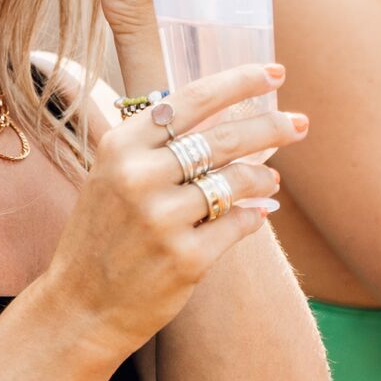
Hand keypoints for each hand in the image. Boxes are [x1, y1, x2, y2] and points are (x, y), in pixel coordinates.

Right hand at [28, 62, 303, 363]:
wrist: (80, 307)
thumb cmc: (102, 235)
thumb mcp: (111, 177)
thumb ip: (156, 144)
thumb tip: (226, 114)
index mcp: (120, 147)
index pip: (191, 99)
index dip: (239, 82)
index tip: (275, 73)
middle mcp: (138, 177)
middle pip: (223, 138)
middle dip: (272, 126)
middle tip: (300, 124)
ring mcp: (162, 220)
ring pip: (236, 181)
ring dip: (263, 177)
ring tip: (273, 180)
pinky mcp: (186, 259)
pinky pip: (239, 224)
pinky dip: (253, 216)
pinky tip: (256, 213)